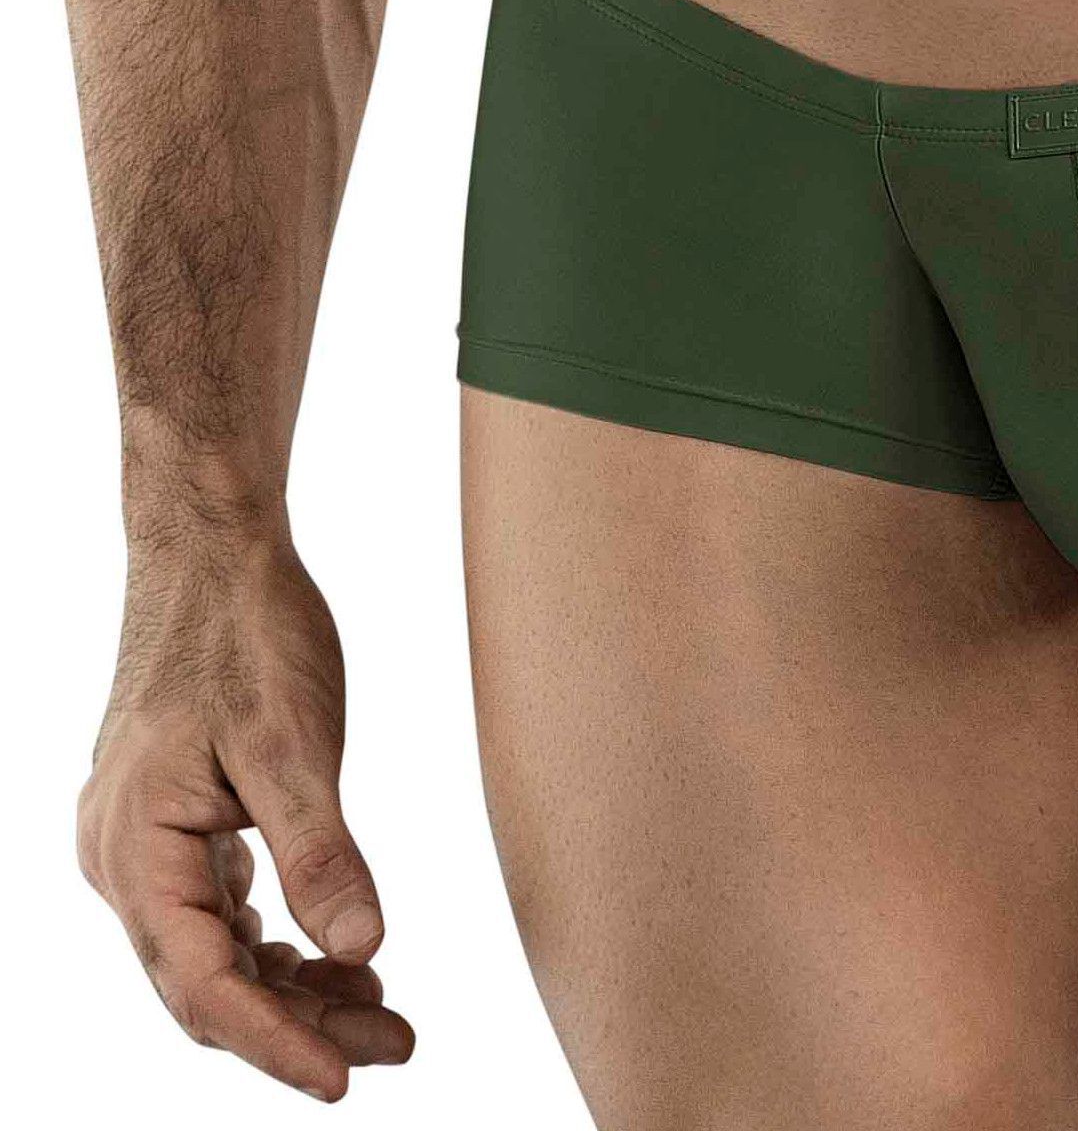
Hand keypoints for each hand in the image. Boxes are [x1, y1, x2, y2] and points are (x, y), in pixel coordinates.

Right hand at [77, 529, 413, 1101]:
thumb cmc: (249, 632)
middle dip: (300, 1026)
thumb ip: (322, 853)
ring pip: (217, 953)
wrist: (215, 552)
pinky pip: (220, 912)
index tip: (345, 1082)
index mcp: (138, 852)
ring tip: (386, 1012)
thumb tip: (361, 951)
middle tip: (398, 1045)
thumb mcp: (294, 742)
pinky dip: (279, 940)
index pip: (205, 986)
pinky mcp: (177, 823)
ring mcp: (146, 844)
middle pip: (209, 984)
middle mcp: (125, 862)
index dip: (275, 1043)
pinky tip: (340, 955)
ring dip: (296, 988)